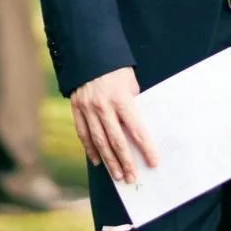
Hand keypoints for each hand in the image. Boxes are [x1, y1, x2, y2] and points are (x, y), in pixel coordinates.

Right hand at [70, 66, 157, 183]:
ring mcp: (88, 109)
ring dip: (110, 161)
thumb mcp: (130, 81)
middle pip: (117, 141)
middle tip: (133, 178)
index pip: (136, 129)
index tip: (153, 162)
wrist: (88, 52)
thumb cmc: (115, 67)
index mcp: (121, 98)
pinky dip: (91, 150)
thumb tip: (138, 124)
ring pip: (100, 142)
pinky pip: (84, 134)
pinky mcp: (77, 109)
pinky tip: (98, 161)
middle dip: (126, 162)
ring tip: (118, 176)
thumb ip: (133, 102)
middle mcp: (103, 106)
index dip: (145, 148)